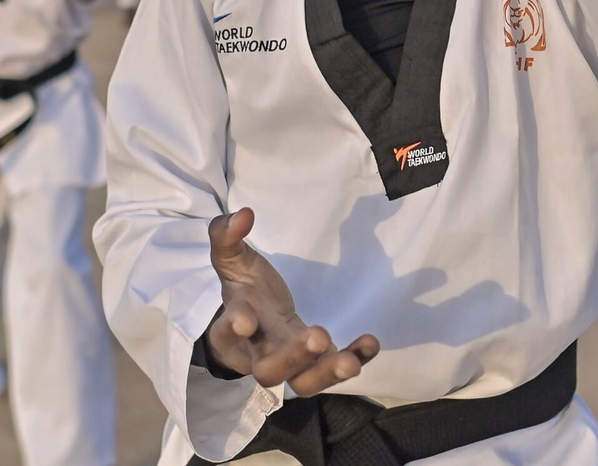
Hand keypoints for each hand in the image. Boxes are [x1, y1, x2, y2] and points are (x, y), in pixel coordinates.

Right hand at [204, 208, 378, 393]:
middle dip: (293, 356)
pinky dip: (354, 359)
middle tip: (319, 335)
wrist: (252, 324)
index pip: (227, 332)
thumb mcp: (232, 262)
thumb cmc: (244, 291)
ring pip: (302, 382)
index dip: (234, 327)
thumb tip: (243, 214)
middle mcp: (258, 353)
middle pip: (270, 369)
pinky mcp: (315, 363)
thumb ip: (228, 238)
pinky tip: (370, 343)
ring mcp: (289, 364)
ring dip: (327, 373)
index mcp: (231, 329)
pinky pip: (332, 370)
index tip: (246, 319)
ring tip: (351, 361)